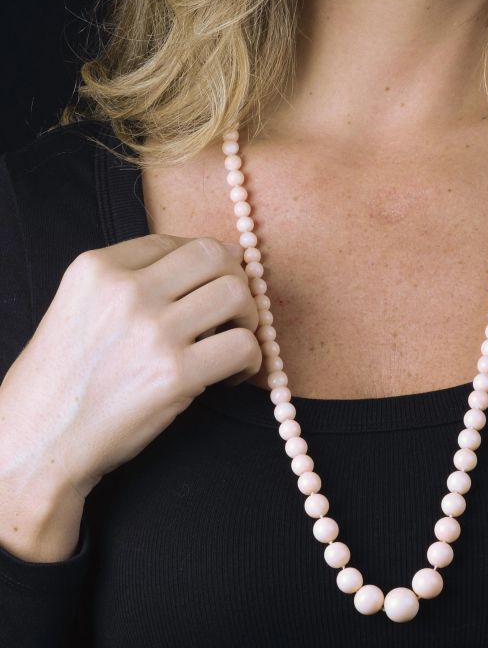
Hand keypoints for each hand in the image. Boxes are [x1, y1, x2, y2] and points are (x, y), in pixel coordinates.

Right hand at [0, 234, 262, 502]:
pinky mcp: (175, 374)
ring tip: (231, 342)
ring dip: (247, 318)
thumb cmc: (63, 381)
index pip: (176, 241)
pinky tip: (230, 375)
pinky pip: (243, 346)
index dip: (201, 266)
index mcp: (97, 268)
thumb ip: (133, 281)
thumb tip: (215, 263)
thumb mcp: (80, 307)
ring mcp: (152, 331)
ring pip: (236, 294)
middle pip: (214, 255)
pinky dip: (250, 360)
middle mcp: (125, 291)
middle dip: (234, 280)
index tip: (205, 290)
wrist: (38, 444)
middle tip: (230, 313)